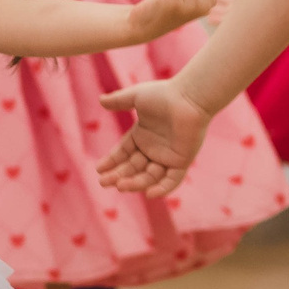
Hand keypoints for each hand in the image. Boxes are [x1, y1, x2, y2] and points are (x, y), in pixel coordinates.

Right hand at [95, 80, 211, 195]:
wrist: (189, 97)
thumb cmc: (164, 94)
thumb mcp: (136, 97)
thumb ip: (119, 101)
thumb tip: (100, 100)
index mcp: (142, 135)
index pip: (123, 153)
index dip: (111, 161)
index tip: (99, 169)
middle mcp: (153, 148)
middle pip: (133, 167)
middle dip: (118, 175)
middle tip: (104, 182)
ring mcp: (167, 156)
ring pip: (149, 176)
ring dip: (135, 183)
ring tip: (121, 185)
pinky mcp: (182, 161)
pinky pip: (172, 180)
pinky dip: (162, 188)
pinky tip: (149, 193)